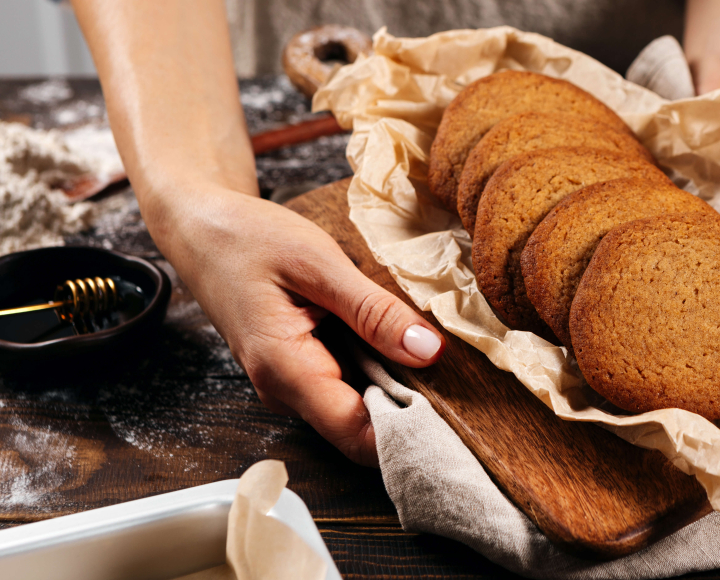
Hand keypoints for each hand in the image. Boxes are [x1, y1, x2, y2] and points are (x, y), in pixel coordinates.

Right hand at [149, 188, 444, 465]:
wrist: (201, 229)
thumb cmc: (249, 239)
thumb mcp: (318, 263)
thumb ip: (374, 311)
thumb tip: (428, 351)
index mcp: (285, 369)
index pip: (356, 433)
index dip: (406, 431)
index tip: (451, 414)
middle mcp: (284, 392)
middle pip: (360, 428)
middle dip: (406, 408)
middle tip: (450, 374)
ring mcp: (289, 386)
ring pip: (355, 408)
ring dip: (392, 385)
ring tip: (420, 348)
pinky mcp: (297, 372)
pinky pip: (345, 385)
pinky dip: (373, 368)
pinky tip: (389, 339)